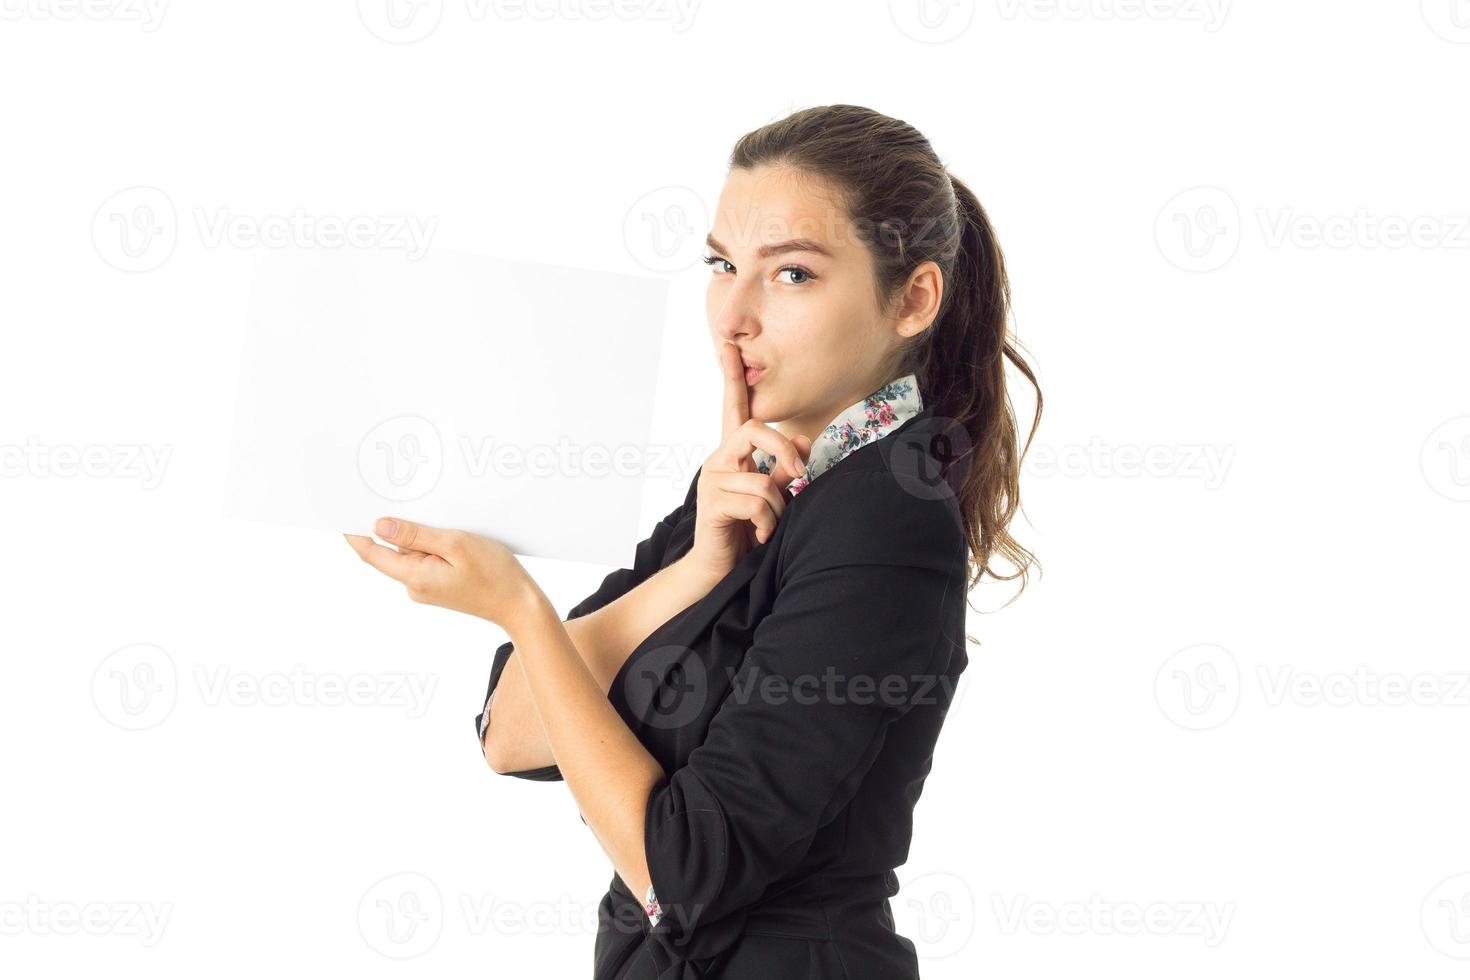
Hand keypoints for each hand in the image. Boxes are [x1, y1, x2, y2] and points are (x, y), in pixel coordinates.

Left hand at [343, 518, 538, 627]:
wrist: (519, 604)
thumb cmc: (494, 574)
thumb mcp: (454, 544)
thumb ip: (415, 535)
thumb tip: (379, 526)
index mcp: (414, 577)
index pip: (371, 554)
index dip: (354, 533)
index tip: (344, 512)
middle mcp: (414, 585)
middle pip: (391, 551)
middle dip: (395, 527)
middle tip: (404, 500)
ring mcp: (427, 587)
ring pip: (412, 553)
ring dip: (420, 535)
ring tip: (446, 524)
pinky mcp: (439, 585)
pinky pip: (426, 559)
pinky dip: (433, 545)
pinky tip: (454, 538)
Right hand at [685, 341, 812, 583]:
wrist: (719, 569)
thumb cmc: (747, 530)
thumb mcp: (773, 495)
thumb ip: (785, 468)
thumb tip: (806, 442)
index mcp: (732, 454)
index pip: (731, 406)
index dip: (731, 375)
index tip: (729, 344)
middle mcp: (718, 460)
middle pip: (754, 428)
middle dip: (784, 450)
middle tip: (801, 476)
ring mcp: (712, 481)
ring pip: (762, 478)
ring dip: (778, 507)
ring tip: (770, 525)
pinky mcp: (712, 503)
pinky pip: (756, 501)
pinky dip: (768, 522)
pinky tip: (760, 535)